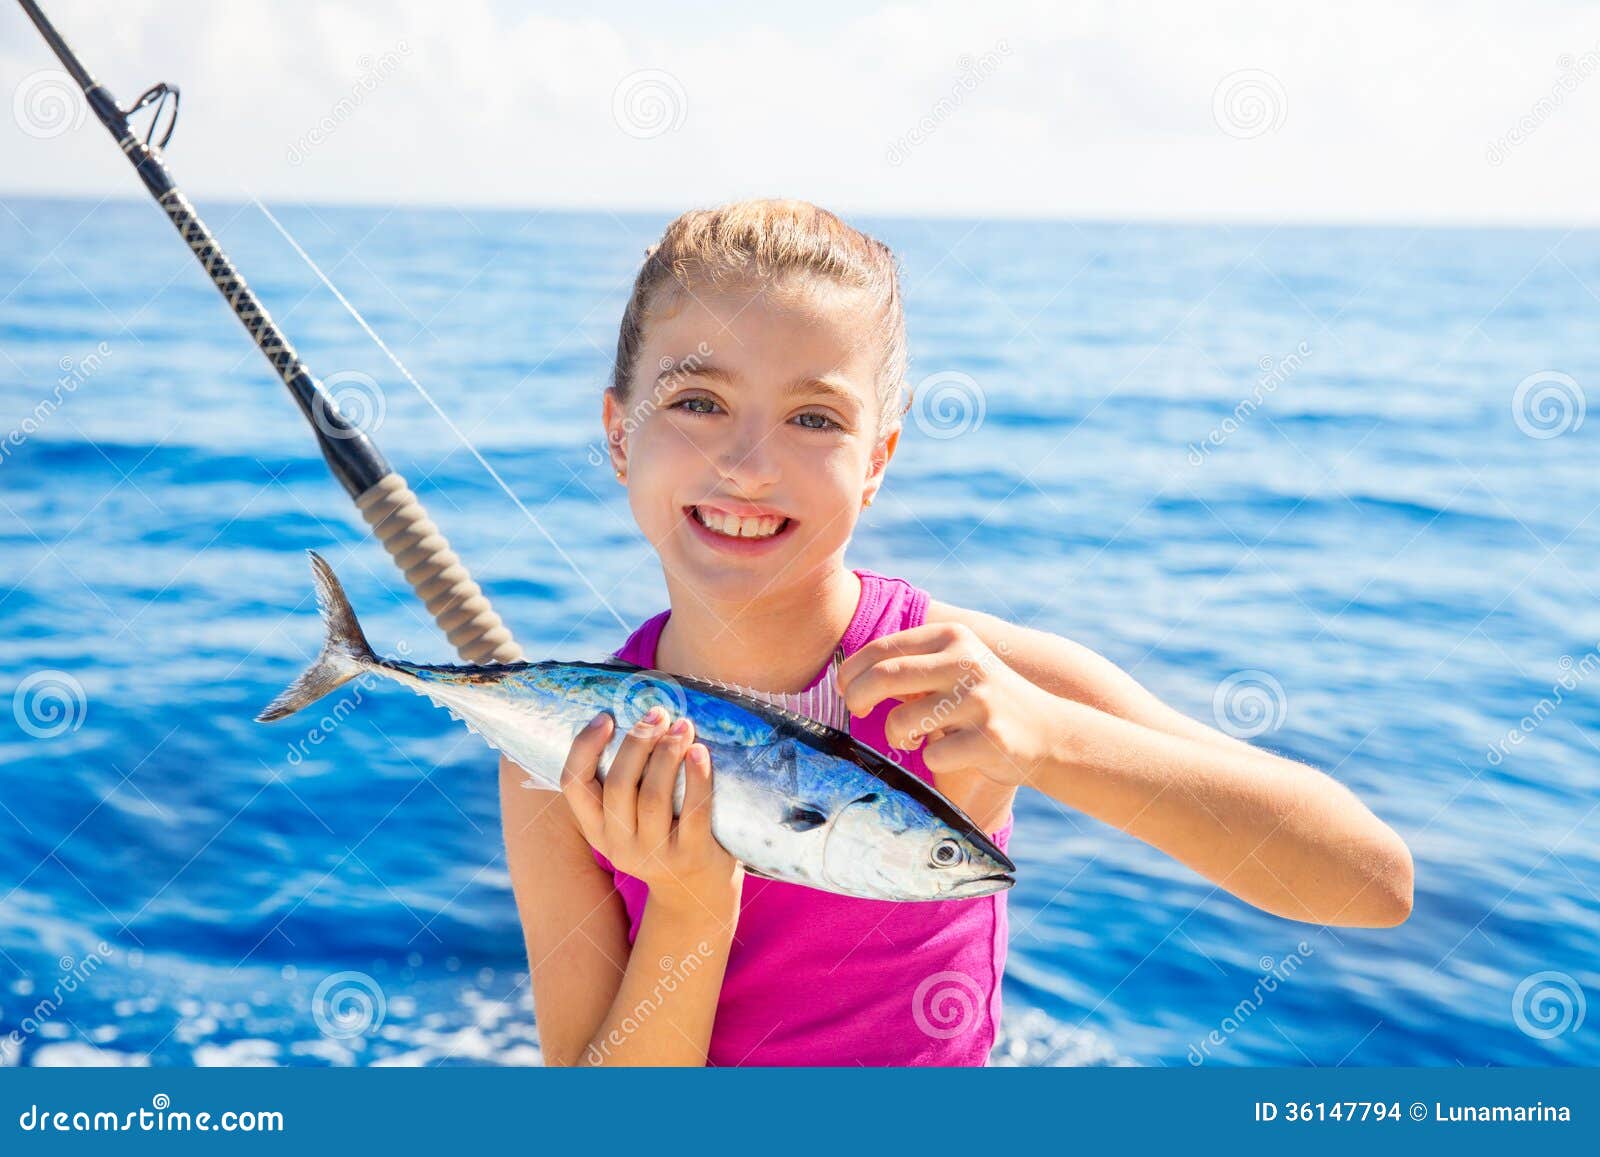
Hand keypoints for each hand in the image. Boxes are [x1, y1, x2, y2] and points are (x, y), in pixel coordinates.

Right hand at [560, 705, 741, 913]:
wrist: (696, 891)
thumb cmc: (662, 834)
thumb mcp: (628, 817)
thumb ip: (623, 779)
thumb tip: (629, 714)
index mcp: (596, 829)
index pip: (574, 785)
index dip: (585, 747)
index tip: (606, 717)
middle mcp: (619, 845)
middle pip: (619, 785)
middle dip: (638, 742)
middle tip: (658, 714)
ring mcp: (655, 855)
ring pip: (654, 797)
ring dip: (667, 753)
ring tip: (682, 725)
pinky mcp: (691, 856)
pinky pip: (693, 811)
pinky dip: (697, 776)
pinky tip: (700, 751)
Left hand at [835, 621, 1068, 785]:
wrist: (1048, 731)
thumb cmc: (983, 700)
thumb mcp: (953, 666)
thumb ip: (910, 665)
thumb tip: (849, 676)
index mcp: (952, 637)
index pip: (882, 649)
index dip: (851, 672)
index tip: (844, 689)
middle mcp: (965, 661)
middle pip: (883, 677)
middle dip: (857, 698)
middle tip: (856, 711)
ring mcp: (979, 699)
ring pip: (901, 721)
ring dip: (896, 736)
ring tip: (913, 738)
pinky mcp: (989, 738)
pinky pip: (932, 756)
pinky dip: (933, 761)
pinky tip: (953, 754)